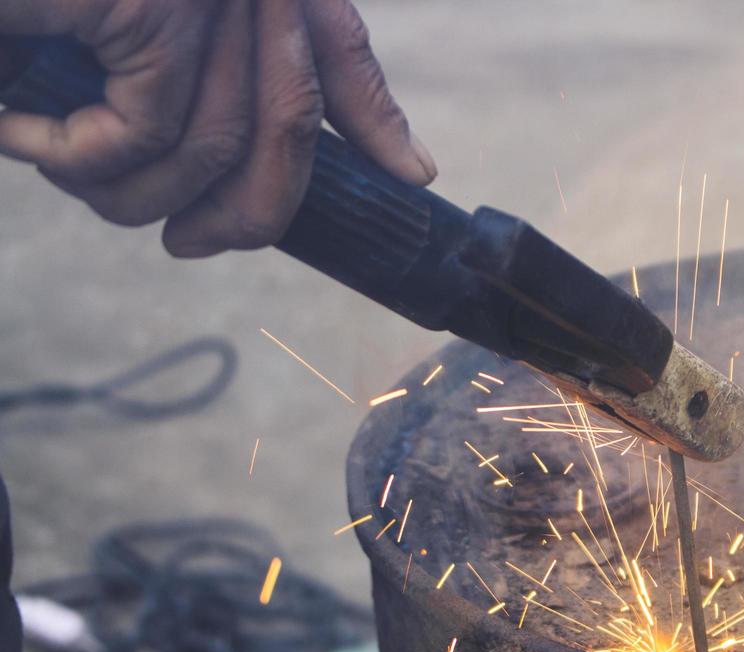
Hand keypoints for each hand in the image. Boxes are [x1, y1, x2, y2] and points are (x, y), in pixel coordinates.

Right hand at [0, 0, 435, 256]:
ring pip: (208, 145)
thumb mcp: (119, 43)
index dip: (372, 109)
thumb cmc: (20, 22)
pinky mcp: (147, 6)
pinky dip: (75, 156)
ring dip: (129, 186)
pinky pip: (145, 132)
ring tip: (59, 159)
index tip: (409, 171)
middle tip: (191, 242)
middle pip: (285, 121)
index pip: (333, 40)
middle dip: (250, 209)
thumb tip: (381, 162)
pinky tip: (20, 126)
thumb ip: (204, 87)